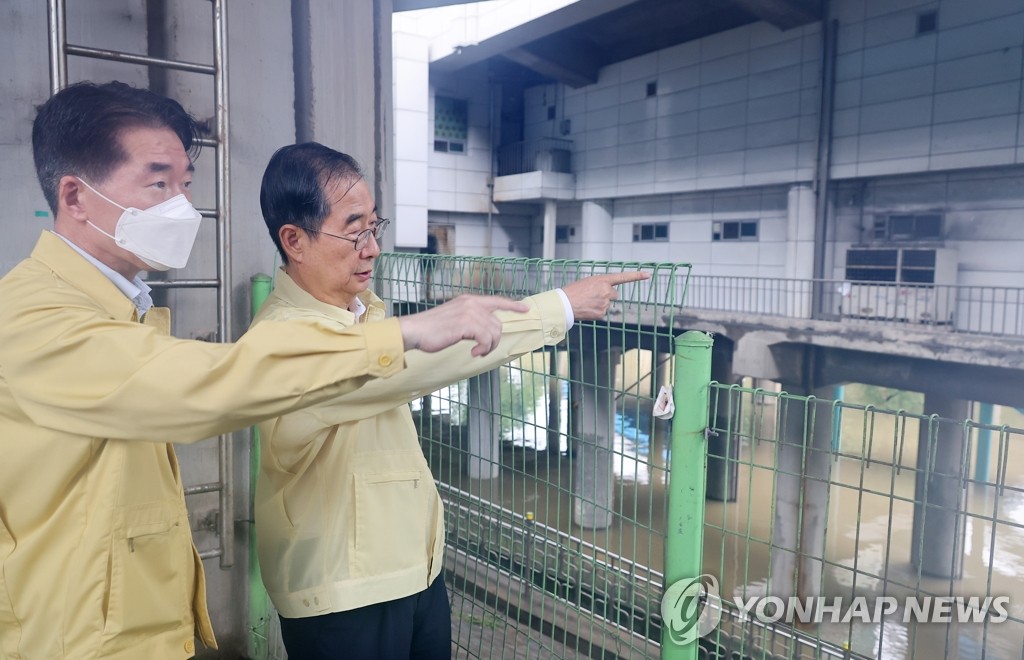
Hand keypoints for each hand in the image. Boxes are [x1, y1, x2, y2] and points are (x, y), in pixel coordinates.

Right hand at [398, 295, 530, 355]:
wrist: (415, 331)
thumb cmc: (431, 329)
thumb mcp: (454, 319)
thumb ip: (470, 320)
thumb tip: (483, 331)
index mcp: (469, 300)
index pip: (496, 300)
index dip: (513, 305)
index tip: (526, 309)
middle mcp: (471, 303)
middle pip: (497, 324)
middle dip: (493, 340)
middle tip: (481, 350)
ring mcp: (469, 312)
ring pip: (494, 332)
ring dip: (488, 347)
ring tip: (477, 352)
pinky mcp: (466, 323)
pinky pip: (486, 338)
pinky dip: (483, 349)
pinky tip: (473, 353)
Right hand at [561, 271, 649, 319]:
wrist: (565, 304)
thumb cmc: (574, 291)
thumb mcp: (588, 282)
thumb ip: (601, 285)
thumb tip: (608, 293)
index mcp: (603, 280)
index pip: (623, 277)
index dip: (636, 276)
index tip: (648, 274)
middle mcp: (607, 291)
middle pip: (614, 294)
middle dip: (608, 295)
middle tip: (594, 296)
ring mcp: (605, 303)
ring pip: (608, 304)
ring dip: (601, 303)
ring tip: (587, 302)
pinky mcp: (602, 314)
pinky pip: (603, 312)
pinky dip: (597, 311)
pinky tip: (588, 309)